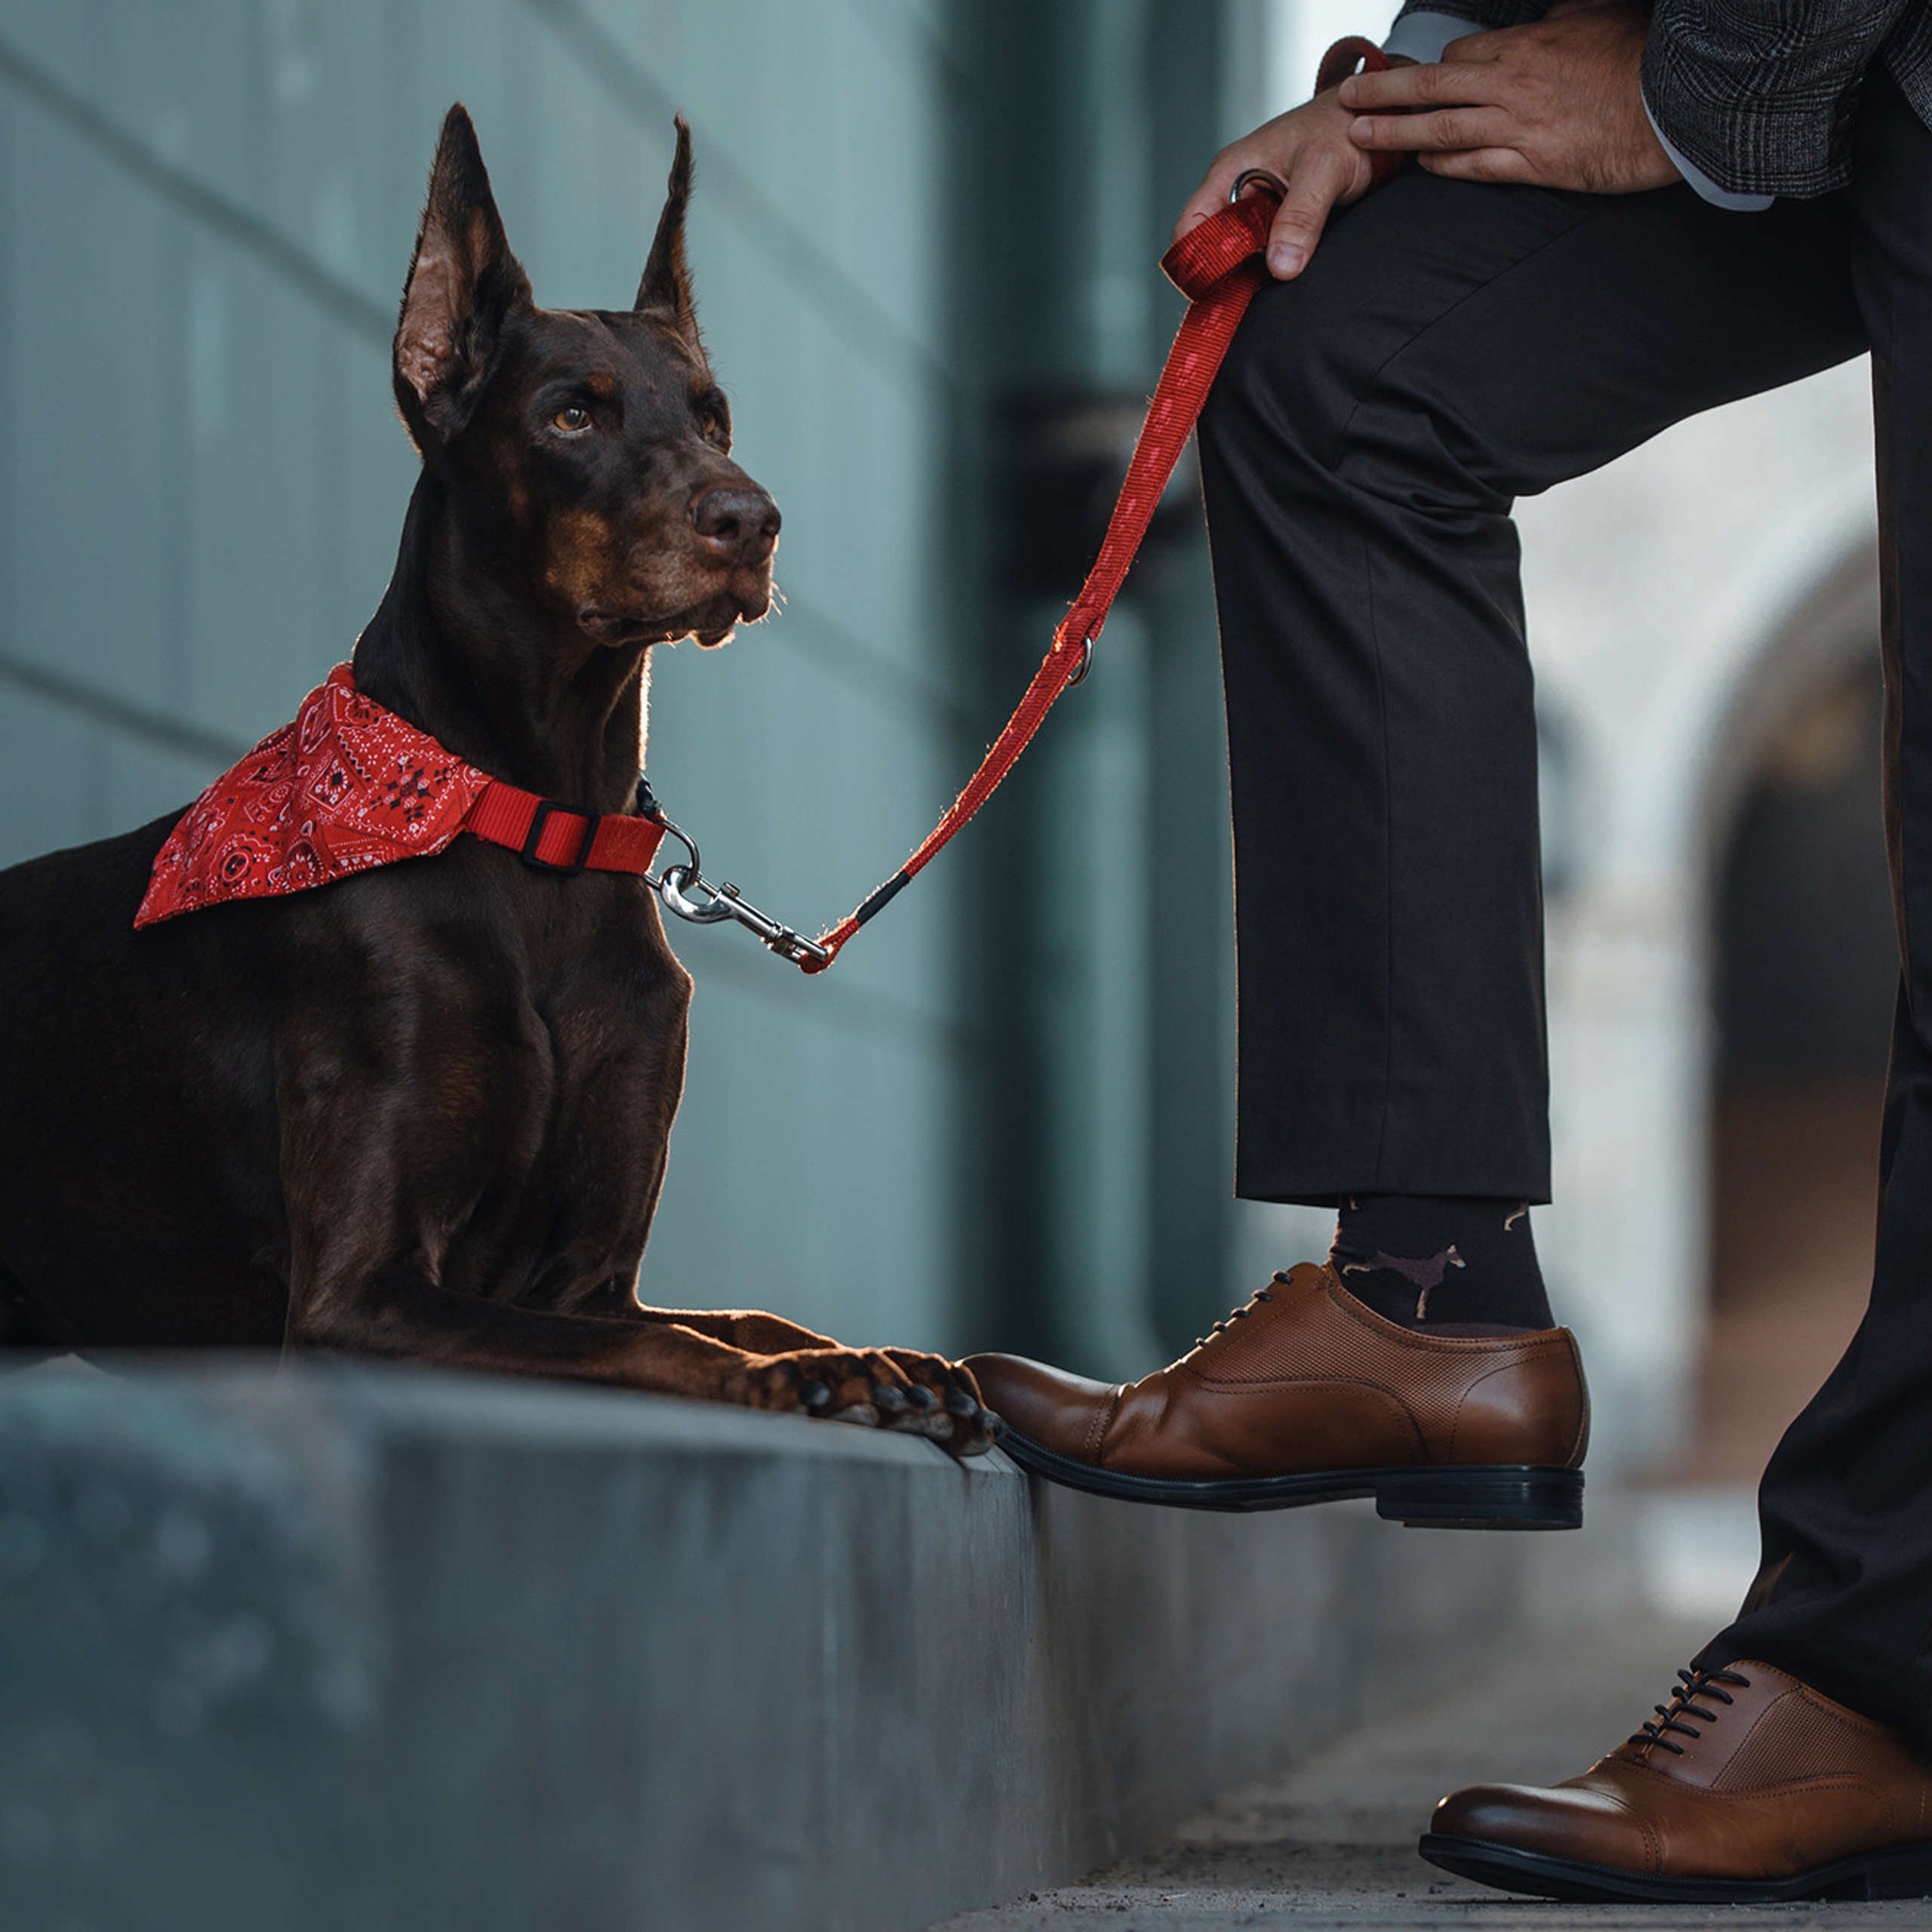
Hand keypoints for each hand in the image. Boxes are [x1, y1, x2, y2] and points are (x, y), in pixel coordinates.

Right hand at [1171, 77, 1399, 280]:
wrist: (1377, 119)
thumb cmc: (1345, 125)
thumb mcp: (1323, 167)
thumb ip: (1301, 216)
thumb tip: (1280, 266)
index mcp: (1231, 172)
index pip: (1192, 226)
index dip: (1196, 262)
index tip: (1217, 292)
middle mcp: (1238, 191)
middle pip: (1213, 247)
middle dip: (1226, 276)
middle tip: (1246, 301)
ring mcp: (1259, 209)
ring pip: (1241, 255)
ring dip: (1252, 276)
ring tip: (1268, 294)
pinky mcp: (1280, 223)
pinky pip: (1267, 254)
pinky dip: (1274, 270)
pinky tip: (1287, 280)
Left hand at [1339, 5, 1681, 192]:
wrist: (1681, 106)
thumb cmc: (1645, 60)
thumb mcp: (1601, 17)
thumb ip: (1564, 16)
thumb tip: (1548, 14)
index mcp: (1528, 45)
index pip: (1460, 56)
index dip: (1432, 69)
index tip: (1414, 80)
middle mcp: (1514, 84)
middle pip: (1432, 87)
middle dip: (1383, 90)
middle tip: (1345, 97)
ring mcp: (1520, 127)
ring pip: (1441, 128)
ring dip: (1394, 131)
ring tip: (1359, 134)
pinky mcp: (1535, 164)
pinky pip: (1475, 166)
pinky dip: (1442, 165)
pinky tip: (1419, 164)